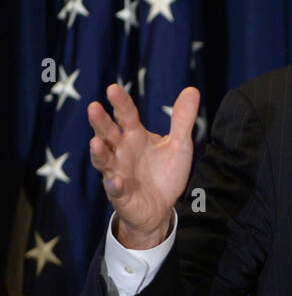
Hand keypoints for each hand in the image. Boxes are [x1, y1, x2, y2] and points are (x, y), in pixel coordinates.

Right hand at [87, 84, 199, 248]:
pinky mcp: (120, 194)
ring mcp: (117, 172)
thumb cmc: (165, 172)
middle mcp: (121, 151)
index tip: (113, 88)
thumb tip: (192, 89)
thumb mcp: (179, 144)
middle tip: (94, 107)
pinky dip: (115, 184)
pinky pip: (115, 188)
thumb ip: (182, 119)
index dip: (120, 103)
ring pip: (103, 160)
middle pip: (107, 133)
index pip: (126, 115)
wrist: (162, 207)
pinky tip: (116, 180)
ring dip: (99, 152)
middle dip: (100, 122)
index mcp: (134, 136)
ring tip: (95, 142)